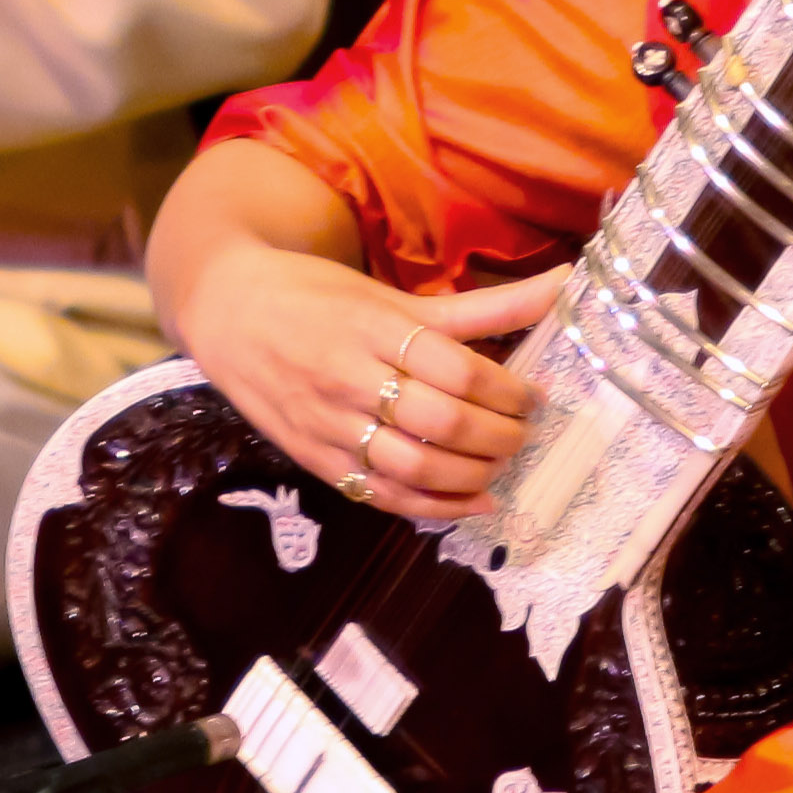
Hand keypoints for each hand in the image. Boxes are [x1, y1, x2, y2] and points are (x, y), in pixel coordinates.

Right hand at [170, 249, 562, 521]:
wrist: (227, 309)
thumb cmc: (318, 296)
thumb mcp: (394, 295)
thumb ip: (482, 306)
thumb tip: (566, 283)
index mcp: (374, 327)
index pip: (459, 370)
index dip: (509, 391)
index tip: (534, 396)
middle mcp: (349, 376)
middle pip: (443, 422)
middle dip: (499, 436)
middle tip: (523, 433)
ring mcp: (327, 423)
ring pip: (413, 467)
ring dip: (472, 475)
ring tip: (500, 465)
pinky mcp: (313, 458)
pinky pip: (380, 495)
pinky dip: (433, 509)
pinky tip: (471, 503)